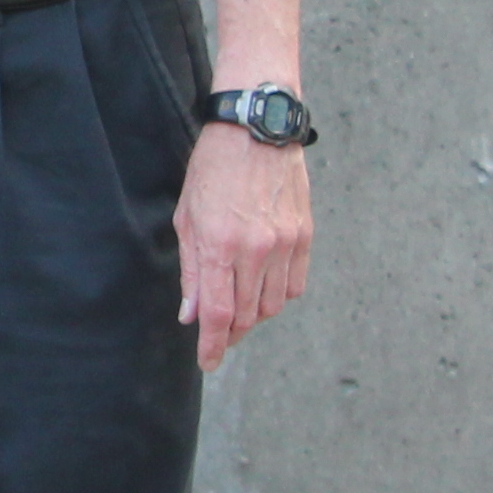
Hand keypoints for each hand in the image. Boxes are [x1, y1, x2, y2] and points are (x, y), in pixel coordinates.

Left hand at [175, 122, 309, 371]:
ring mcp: (285, 243)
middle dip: (231, 332)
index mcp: (219, 245)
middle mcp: (256, 249)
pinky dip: (278, 296)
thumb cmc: (213, 169)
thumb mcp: (187, 217)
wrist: (257, 130)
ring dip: (254, 316)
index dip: (212, 345)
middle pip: (247, 315)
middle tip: (219, 334)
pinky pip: (295, 285)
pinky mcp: (305, 235)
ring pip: (273, 305)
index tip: (208, 362)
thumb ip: (191, 271)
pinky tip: (263, 289)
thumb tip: (191, 314)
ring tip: (239, 310)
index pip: (217, 313)